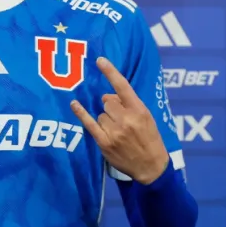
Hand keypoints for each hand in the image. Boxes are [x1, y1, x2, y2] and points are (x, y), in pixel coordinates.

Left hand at [70, 57, 169, 184]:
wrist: (151, 167)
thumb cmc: (150, 139)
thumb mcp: (147, 118)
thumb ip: (128, 104)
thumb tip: (106, 96)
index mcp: (139, 110)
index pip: (123, 87)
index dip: (110, 72)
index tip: (99, 60)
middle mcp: (126, 119)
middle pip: (107, 102)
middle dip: (111, 108)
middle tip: (121, 120)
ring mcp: (114, 131)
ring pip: (100, 114)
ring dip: (105, 120)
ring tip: (118, 132)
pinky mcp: (104, 142)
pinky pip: (89, 123)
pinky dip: (81, 113)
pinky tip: (74, 104)